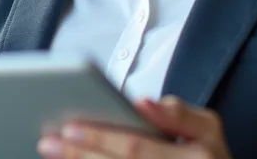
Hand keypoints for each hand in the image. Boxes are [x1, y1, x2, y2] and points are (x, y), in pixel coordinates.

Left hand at [37, 96, 230, 158]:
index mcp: (195, 157)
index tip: (70, 128)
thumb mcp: (208, 130)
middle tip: (48, 143)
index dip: (101, 139)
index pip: (136, 148)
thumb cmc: (208, 157)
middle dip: (80, 156)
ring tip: (54, 155)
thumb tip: (142, 104)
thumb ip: (180, 114)